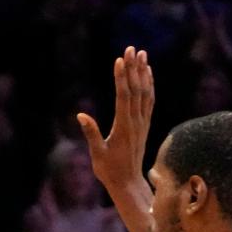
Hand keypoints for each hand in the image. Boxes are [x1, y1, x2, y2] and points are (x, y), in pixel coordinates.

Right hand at [77, 46, 152, 193]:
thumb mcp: (97, 154)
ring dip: (143, 73)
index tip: (119, 60)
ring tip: (141, 54)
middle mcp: (136, 123)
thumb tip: (81, 115)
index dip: (121, 78)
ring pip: (145, 93)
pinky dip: (149, 85)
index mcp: (124, 127)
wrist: (128, 183)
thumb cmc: (110, 171)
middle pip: (136, 90)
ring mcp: (142, 123)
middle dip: (133, 68)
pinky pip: (149, 101)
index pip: (124, 97)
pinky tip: (148, 73)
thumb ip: (91, 134)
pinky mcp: (145, 125)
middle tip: (130, 48)